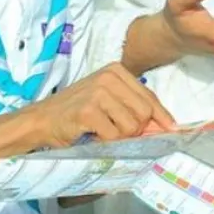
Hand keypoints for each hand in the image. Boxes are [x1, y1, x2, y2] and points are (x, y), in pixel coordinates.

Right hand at [31, 63, 174, 147]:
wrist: (42, 120)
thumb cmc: (77, 112)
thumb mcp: (108, 100)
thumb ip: (134, 107)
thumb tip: (167, 126)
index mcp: (117, 71)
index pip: (150, 97)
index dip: (161, 117)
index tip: (171, 130)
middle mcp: (109, 77)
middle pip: (144, 114)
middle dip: (135, 130)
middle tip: (115, 132)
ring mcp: (98, 93)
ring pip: (132, 127)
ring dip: (119, 138)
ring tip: (101, 132)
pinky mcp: (88, 111)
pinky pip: (114, 137)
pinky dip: (105, 143)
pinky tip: (92, 136)